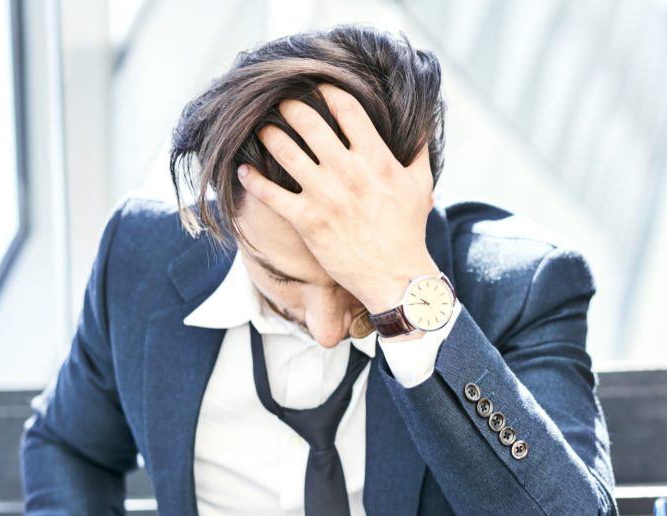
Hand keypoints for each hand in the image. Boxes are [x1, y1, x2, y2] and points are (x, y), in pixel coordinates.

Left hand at [237, 83, 438, 311]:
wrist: (396, 277)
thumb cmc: (408, 231)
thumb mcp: (421, 185)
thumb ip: (418, 150)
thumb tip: (422, 124)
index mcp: (376, 159)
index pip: (346, 108)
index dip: (326, 90)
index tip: (316, 86)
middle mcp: (348, 172)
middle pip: (308, 121)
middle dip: (289, 105)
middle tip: (280, 101)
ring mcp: (325, 196)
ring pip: (284, 151)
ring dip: (267, 134)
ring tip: (261, 128)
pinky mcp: (307, 221)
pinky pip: (270, 194)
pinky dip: (252, 179)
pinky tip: (243, 169)